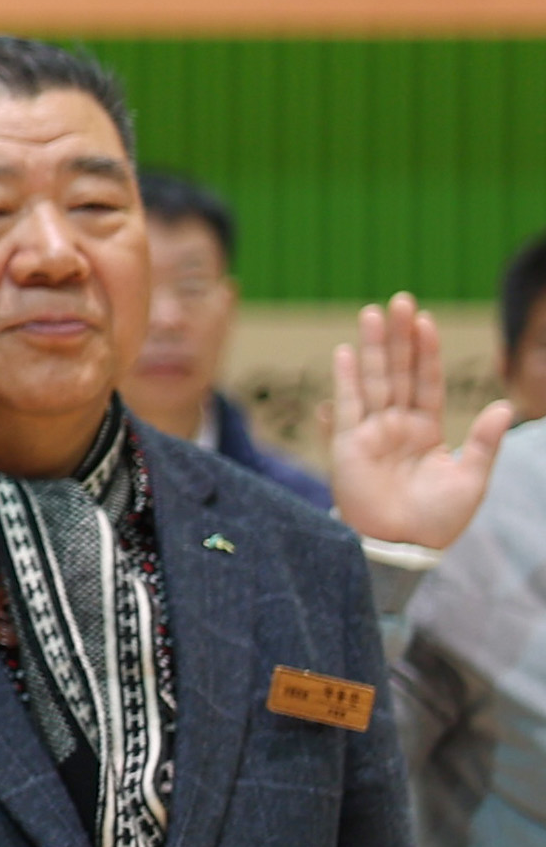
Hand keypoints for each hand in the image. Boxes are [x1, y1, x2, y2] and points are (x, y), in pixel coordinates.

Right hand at [331, 297, 515, 553]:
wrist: (404, 546)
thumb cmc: (439, 519)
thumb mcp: (472, 479)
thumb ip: (483, 442)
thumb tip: (502, 404)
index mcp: (427, 430)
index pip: (427, 381)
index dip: (427, 352)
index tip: (427, 321)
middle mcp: (398, 424)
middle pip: (399, 372)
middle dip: (399, 337)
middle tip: (399, 300)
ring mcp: (372, 432)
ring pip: (374, 381)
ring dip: (373, 347)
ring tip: (372, 313)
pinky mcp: (347, 445)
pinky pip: (347, 407)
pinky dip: (345, 380)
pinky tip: (345, 353)